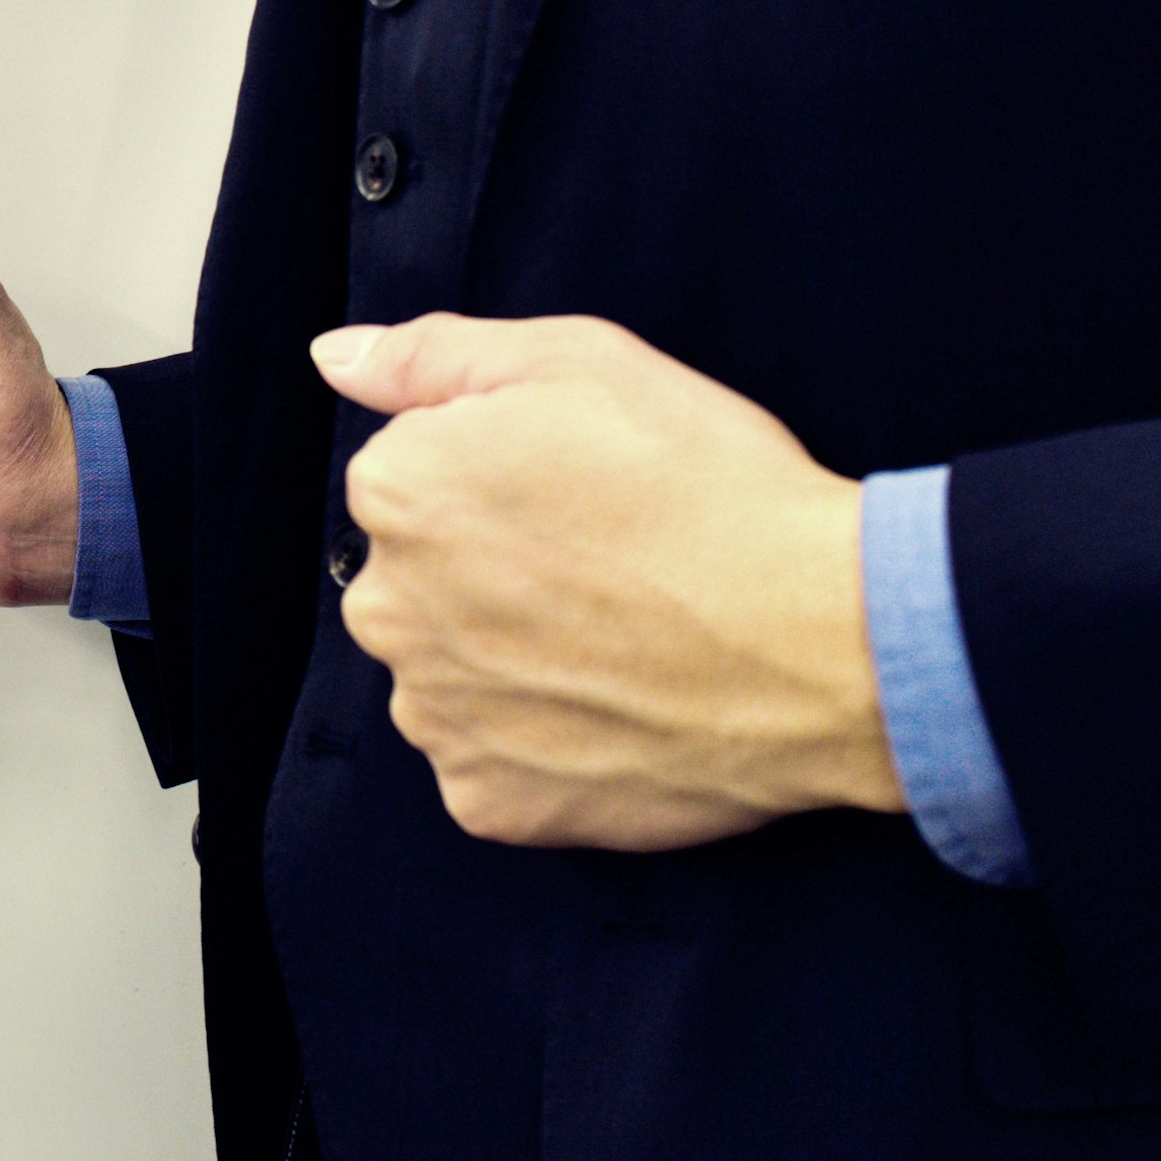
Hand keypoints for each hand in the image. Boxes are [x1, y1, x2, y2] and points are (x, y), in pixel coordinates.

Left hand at [314, 314, 904, 851]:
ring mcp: (435, 717)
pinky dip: (542, 744)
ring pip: (450, 673)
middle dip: (487, 572)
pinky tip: (618, 708)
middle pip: (417, 580)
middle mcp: (386, 609)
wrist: (825, 642)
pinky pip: (490, 762)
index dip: (503, 478)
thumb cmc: (709, 485)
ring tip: (621, 641)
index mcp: (396, 490)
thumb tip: (335, 359)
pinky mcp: (486, 802)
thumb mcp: (578, 361)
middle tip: (607, 568)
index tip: (582, 492)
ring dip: (509, 661)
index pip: (411, 476)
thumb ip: (433, 357)